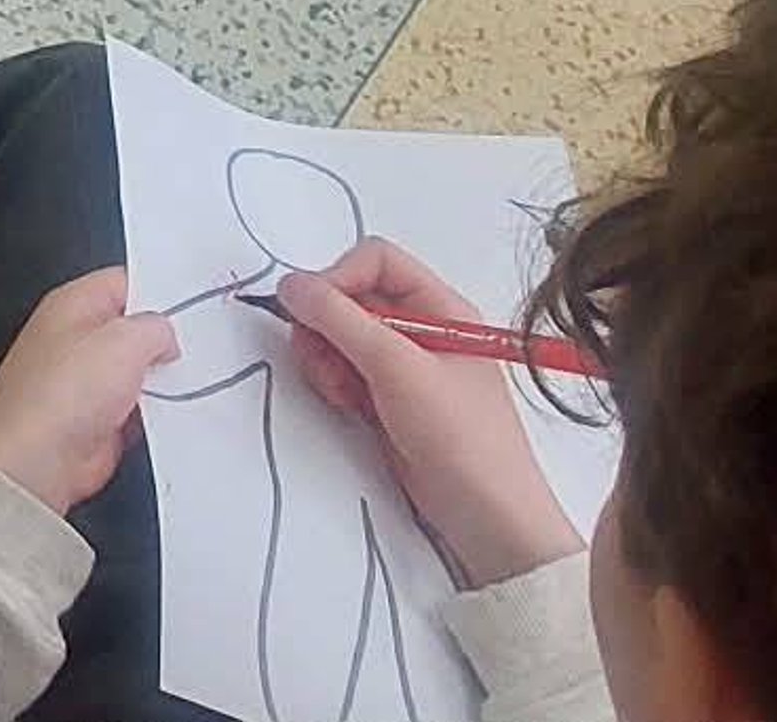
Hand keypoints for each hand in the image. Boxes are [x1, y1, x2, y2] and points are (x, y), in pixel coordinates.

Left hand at [0, 267, 178, 512]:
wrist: (38, 461)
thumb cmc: (60, 395)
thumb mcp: (124, 340)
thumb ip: (154, 327)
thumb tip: (164, 336)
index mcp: (73, 305)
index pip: (125, 282)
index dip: (160, 291)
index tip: (195, 304)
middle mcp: (77, 340)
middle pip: (134, 330)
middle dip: (165, 341)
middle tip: (194, 349)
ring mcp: (87, 382)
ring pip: (140, 372)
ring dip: (163, 382)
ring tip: (185, 382)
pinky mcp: (98, 419)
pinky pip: (139, 409)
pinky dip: (155, 414)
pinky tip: (173, 415)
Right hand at [275, 240, 586, 587]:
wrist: (486, 516)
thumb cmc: (459, 436)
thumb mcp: (398, 368)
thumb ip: (341, 320)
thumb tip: (290, 284)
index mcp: (441, 307)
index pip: (375, 261)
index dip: (338, 278)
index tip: (312, 313)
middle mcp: (421, 329)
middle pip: (351, 298)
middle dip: (326, 326)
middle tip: (322, 362)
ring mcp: (404, 366)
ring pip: (340, 337)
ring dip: (327, 358)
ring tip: (341, 393)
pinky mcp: (388, 399)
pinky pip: (344, 371)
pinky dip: (335, 383)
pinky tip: (347, 408)